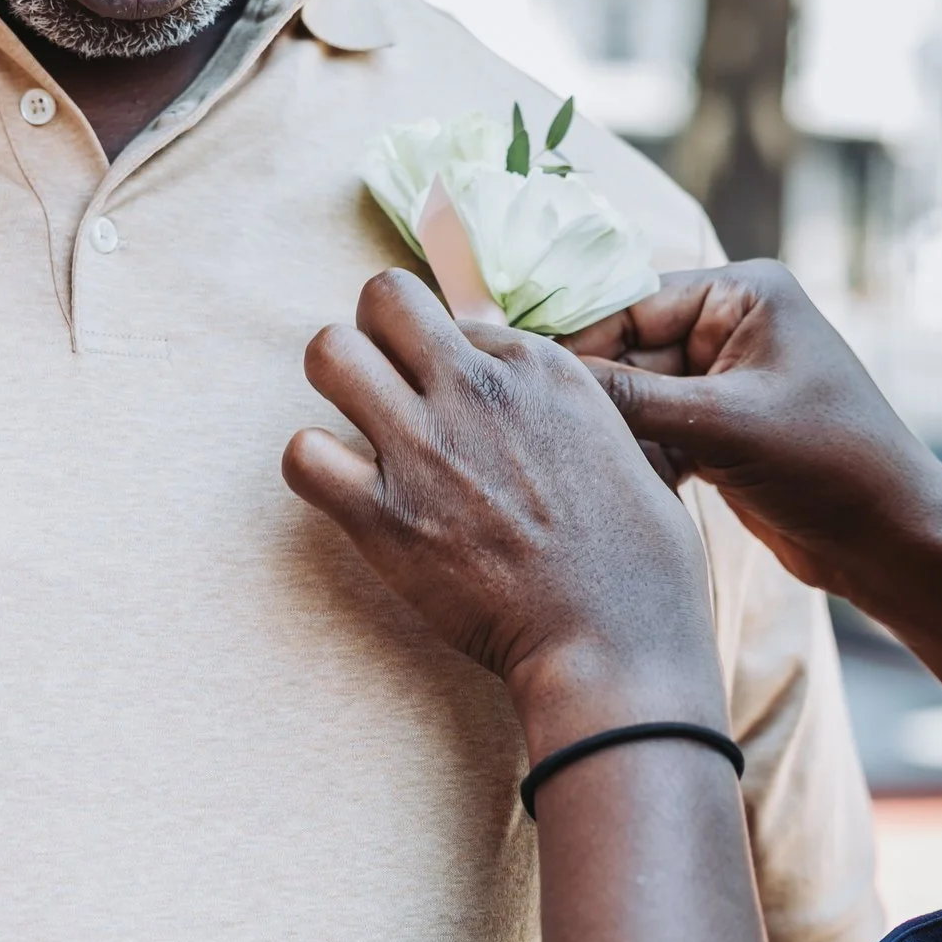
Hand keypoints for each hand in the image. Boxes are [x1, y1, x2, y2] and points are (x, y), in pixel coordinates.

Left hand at [283, 271, 726, 748]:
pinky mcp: (382, 515)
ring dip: (337, 384)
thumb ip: (564, 409)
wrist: (616, 643)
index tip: (460, 403)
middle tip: (389, 386)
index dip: (450, 359)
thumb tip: (529, 404)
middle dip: (377, 333)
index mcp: (540, 367)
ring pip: (328, 353)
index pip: (456, 316)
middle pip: (383, 298)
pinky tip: (344, 488)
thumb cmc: (639, 562)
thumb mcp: (626, 445)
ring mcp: (424, 447)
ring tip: (359, 426)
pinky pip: (302, 453)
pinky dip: (313, 466)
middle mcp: (476, 389)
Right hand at [566, 263, 941, 741]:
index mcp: (743, 292)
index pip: (632, 303)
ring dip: (613, 433)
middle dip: (593, 395)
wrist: (892, 543)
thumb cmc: (830, 463)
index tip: (521, 377)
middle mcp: (730, 325)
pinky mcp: (719, 430)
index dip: (577, 342)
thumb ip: (633, 399)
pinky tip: (613, 489)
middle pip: (628, 350)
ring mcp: (724, 380)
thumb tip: (544, 376)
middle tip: (534, 432)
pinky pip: (654, 432)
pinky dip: (637, 458)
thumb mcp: (724, 425)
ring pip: (636, 397)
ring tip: (571, 466)